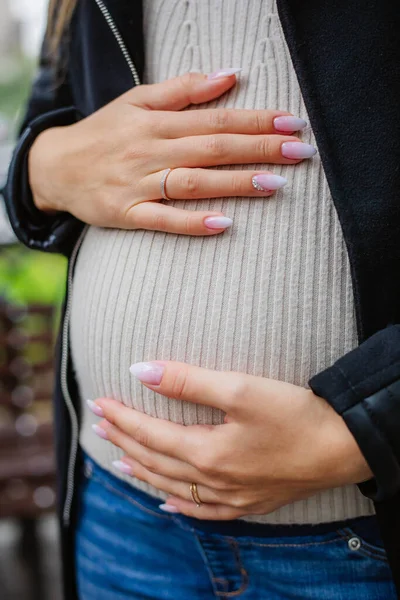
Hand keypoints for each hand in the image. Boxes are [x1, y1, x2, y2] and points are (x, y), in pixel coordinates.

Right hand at [29, 70, 312, 235]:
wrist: (56, 167)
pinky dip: (192, 222)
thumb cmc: (104, 133)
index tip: (291, 123)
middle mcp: (151, 151)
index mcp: (157, 123)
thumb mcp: (136, 101)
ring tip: (274, 183)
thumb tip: (229, 76)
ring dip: (234, 183)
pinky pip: (163, 220)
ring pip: (193, 182)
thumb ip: (182, 90)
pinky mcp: (128, 214)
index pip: (215, 119)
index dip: (255, 120)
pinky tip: (224, 224)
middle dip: (258, 148)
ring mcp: (139, 184)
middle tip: (300, 152)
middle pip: (212, 148)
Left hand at [89, 361, 371, 519]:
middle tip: (99, 425)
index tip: (99, 402)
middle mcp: (213, 481)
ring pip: (172, 487)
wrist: (343, 447)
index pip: (150, 433)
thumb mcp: (239, 389)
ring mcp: (231, 497)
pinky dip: (179, 505)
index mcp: (206, 452)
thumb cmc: (294, 414)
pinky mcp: (250, 503)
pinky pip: (203, 511)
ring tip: (117, 462)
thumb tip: (140, 371)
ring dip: (142, 471)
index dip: (121, 417)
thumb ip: (187, 381)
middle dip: (123, 440)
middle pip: (155, 460)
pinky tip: (167, 503)